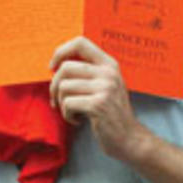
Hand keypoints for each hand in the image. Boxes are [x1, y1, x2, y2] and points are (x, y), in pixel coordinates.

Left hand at [48, 36, 142, 161]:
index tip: (52, 67)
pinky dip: (67, 115)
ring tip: (72, 112)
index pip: (80, 42)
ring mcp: (105, 88)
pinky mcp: (98, 105)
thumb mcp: (106, 85)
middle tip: (56, 100)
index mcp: (109, 64)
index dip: (61, 52)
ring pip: (64, 86)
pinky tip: (78, 120)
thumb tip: (56, 65)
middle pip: (65, 67)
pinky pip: (68, 104)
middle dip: (54, 86)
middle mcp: (108, 73)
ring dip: (61, 103)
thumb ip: (88, 72)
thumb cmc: (112, 113)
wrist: (130, 139)